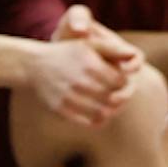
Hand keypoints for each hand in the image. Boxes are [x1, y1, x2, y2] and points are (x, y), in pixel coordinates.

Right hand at [32, 6, 137, 125]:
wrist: (34, 65)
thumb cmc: (68, 53)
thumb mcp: (89, 44)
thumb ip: (113, 48)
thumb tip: (134, 55)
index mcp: (89, 64)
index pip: (120, 82)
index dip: (124, 83)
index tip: (119, 82)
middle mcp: (79, 81)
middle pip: (113, 98)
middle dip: (120, 99)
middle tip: (118, 96)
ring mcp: (69, 97)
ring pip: (102, 113)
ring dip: (110, 111)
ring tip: (109, 106)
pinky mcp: (61, 110)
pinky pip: (88, 122)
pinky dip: (98, 121)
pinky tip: (98, 114)